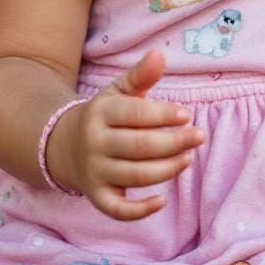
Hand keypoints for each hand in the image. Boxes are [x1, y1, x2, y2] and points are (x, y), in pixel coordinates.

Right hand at [46, 50, 204, 219]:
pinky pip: (116, 210)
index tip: (187, 115)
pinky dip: (138, 211)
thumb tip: (160, 54)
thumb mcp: (119, 90)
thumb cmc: (106, 114)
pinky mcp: (97, 196)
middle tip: (199, 136)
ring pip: (135, 176)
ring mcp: (95, 173)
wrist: (64, 146)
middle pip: (139, 147)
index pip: (135, 115)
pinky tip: (162, 201)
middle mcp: (96, 144)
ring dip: (167, 170)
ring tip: (188, 157)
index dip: (163, 115)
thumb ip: (141, 75)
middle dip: (174, 143)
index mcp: (102, 113)